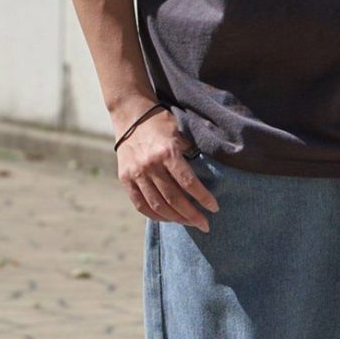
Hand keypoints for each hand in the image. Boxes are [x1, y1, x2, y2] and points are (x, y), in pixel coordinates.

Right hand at [114, 105, 218, 230]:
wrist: (130, 114)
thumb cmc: (160, 122)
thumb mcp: (180, 133)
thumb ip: (190, 153)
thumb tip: (208, 174)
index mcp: (167, 152)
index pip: (189, 183)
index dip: (203, 198)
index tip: (214, 208)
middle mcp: (150, 165)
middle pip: (174, 199)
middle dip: (192, 215)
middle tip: (205, 224)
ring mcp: (136, 173)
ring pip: (158, 205)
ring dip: (176, 218)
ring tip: (189, 223)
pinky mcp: (125, 179)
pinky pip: (140, 204)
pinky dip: (155, 215)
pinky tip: (168, 219)